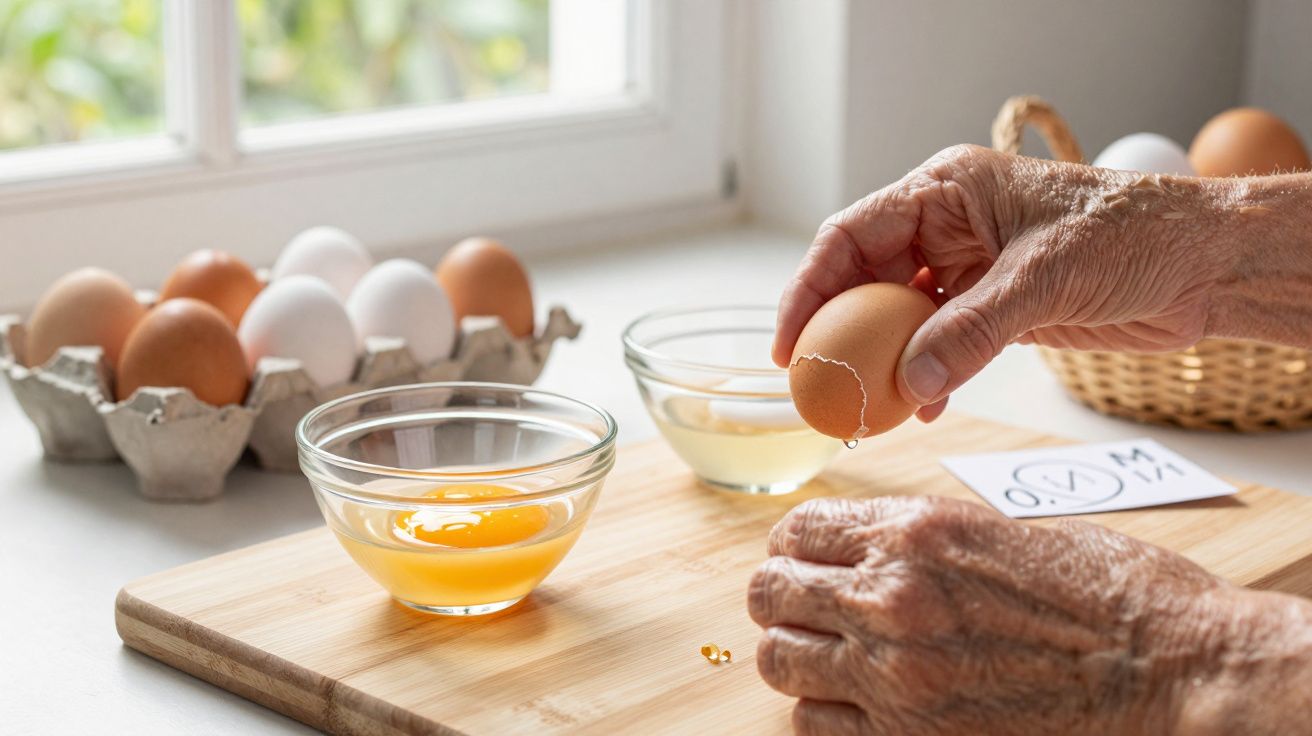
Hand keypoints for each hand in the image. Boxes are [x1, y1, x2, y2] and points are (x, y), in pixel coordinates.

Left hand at [748, 496, 1311, 735]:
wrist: (1169, 668)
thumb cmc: (1107, 594)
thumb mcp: (1002, 530)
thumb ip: (918, 542)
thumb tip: (865, 553)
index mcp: (913, 531)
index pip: (796, 531)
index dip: (795, 547)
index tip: (805, 560)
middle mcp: (889, 597)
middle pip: (770, 593)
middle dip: (783, 598)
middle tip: (809, 609)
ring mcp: (894, 673)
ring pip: (779, 660)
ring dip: (797, 655)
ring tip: (831, 657)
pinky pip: (814, 724)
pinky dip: (825, 712)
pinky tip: (861, 703)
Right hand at [772, 145, 1245, 415]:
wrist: (1205, 264)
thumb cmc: (1134, 236)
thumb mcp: (1044, 278)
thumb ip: (972, 331)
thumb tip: (909, 384)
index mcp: (946, 191)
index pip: (851, 236)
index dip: (809, 288)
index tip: (789, 344)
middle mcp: (948, 228)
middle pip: (865, 280)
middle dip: (840, 332)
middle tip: (818, 384)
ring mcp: (969, 269)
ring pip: (900, 317)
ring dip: (882, 361)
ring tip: (863, 405)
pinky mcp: (995, 309)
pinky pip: (940, 344)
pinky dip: (927, 376)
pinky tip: (922, 406)